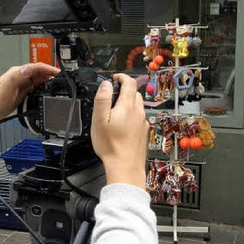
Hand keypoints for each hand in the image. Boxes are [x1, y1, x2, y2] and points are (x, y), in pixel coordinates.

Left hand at [0, 63, 60, 127]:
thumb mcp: (6, 88)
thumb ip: (17, 77)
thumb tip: (29, 68)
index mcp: (16, 73)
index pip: (37, 67)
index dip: (49, 69)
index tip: (59, 73)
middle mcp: (19, 77)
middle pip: (39, 73)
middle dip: (51, 76)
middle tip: (62, 82)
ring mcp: (20, 86)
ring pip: (38, 81)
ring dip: (48, 83)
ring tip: (57, 88)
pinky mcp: (21, 94)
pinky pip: (35, 89)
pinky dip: (42, 90)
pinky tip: (45, 95)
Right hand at [91, 74, 148, 188]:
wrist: (125, 166)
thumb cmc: (111, 145)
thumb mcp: (99, 120)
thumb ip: (103, 99)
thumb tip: (106, 84)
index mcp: (127, 107)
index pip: (129, 82)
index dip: (122, 76)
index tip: (115, 77)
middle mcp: (138, 112)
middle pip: (135, 93)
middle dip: (125, 89)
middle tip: (113, 94)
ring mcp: (142, 123)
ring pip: (138, 105)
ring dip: (129, 102)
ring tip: (117, 109)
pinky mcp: (143, 132)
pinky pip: (139, 117)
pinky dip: (132, 114)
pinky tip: (124, 124)